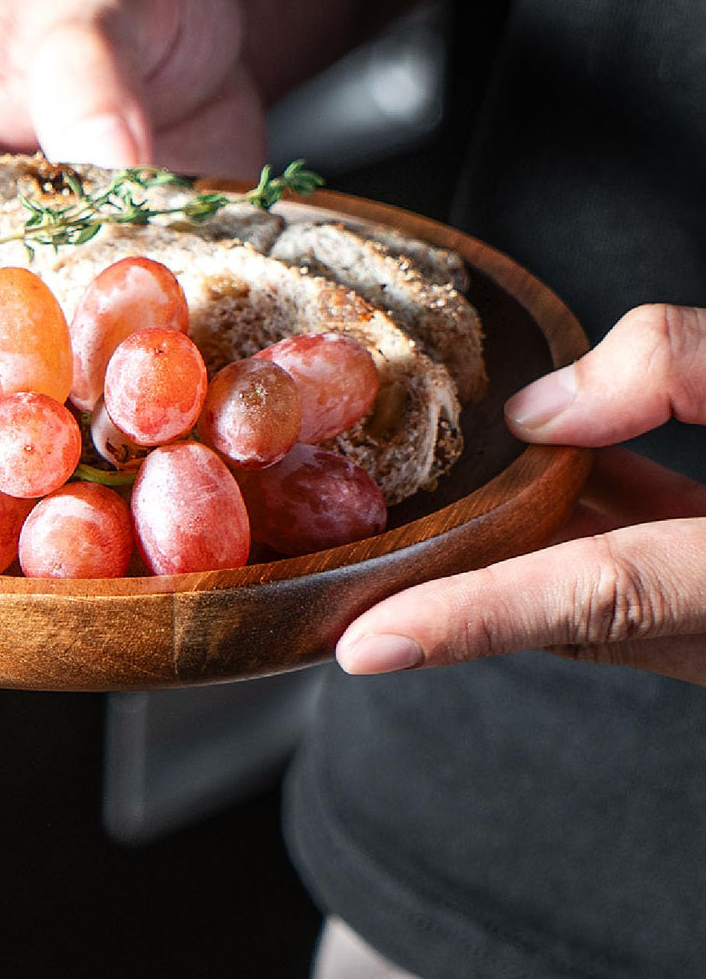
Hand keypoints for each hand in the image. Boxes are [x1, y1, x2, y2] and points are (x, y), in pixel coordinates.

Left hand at [337, 304, 705, 684]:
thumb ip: (672, 371)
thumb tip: (538, 408)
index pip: (595, 597)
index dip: (473, 618)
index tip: (365, 644)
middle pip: (565, 606)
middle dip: (454, 587)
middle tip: (344, 575)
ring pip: (591, 587)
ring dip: (514, 543)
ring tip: (409, 509)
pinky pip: (633, 566)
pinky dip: (580, 521)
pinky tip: (544, 463)